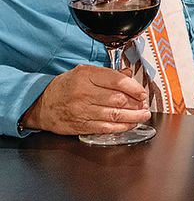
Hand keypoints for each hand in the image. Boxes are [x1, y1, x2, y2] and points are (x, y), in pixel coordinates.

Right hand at [21, 65, 149, 135]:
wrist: (42, 104)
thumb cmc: (65, 87)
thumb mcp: (84, 73)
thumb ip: (108, 74)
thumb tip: (128, 74)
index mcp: (86, 75)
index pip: (117, 81)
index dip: (134, 88)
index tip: (142, 92)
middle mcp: (84, 92)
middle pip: (119, 99)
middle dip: (136, 104)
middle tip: (145, 105)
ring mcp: (82, 110)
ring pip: (115, 115)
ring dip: (134, 117)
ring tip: (143, 115)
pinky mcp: (81, 125)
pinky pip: (106, 127)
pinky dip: (122, 127)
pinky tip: (130, 125)